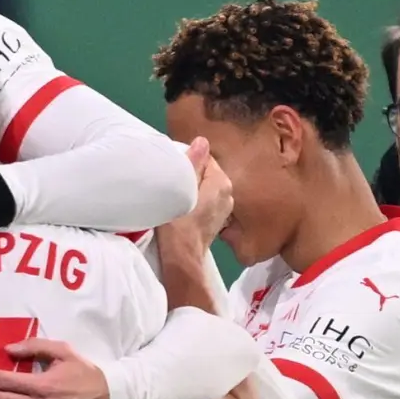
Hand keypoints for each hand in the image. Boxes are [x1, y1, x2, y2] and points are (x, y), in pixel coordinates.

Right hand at [155, 137, 230, 252]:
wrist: (182, 257)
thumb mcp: (181, 188)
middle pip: (205, 173)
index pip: (204, 158)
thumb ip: (193, 163)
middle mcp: (229, 193)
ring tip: (174, 194)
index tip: (171, 169)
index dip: (187, 161)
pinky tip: (182, 208)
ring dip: (192, 188)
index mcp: (222, 182)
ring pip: (205, 187)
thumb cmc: (178, 224)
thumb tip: (202, 141)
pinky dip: (195, 201)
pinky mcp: (217, 220)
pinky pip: (205, 201)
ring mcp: (225, 208)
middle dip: (190, 174)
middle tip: (170, 181)